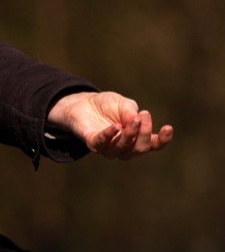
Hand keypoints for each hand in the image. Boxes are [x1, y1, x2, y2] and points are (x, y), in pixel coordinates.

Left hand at [47, 91, 172, 160]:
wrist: (84, 103)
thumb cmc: (108, 105)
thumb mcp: (124, 104)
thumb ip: (131, 112)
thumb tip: (136, 120)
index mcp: (136, 137)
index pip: (153, 144)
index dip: (162, 140)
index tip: (167, 127)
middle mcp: (124, 146)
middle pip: (140, 148)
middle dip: (145, 133)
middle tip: (144, 115)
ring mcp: (108, 148)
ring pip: (123, 148)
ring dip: (130, 134)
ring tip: (134, 119)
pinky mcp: (92, 143)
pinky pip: (101, 144)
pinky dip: (109, 135)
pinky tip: (116, 126)